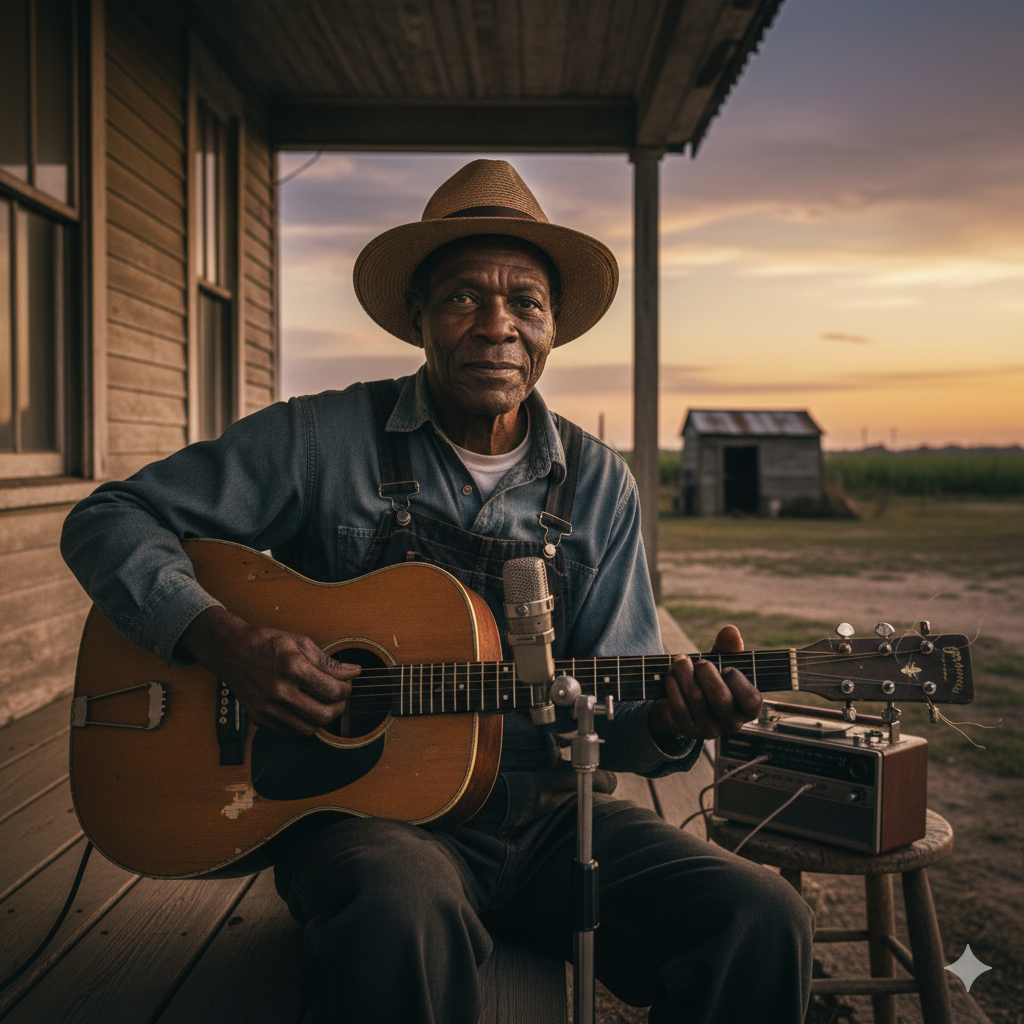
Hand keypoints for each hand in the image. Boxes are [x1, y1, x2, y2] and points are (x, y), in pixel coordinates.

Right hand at [179, 606, 358, 736]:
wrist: (231, 651)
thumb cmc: (267, 643)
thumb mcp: (300, 642)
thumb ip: (328, 662)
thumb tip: (353, 673)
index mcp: (292, 668)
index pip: (332, 691)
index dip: (347, 689)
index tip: (348, 683)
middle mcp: (279, 691)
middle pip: (324, 714)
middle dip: (340, 707)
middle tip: (340, 696)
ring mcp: (268, 708)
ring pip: (309, 729)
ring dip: (324, 718)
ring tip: (325, 703)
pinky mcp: (260, 719)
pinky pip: (292, 733)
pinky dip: (305, 725)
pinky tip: (307, 709)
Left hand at [649, 625, 761, 740]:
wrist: (682, 702)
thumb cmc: (710, 680)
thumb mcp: (721, 663)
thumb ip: (728, 648)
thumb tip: (731, 630)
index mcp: (746, 709)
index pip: (751, 700)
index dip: (737, 680)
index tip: (726, 668)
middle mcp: (730, 724)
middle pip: (720, 699)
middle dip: (706, 672)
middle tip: (699, 661)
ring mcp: (707, 729)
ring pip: (695, 699)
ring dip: (684, 673)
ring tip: (680, 661)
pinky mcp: (685, 729)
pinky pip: (677, 705)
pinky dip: (672, 685)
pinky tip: (671, 676)